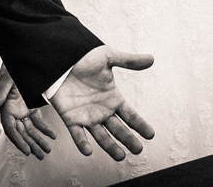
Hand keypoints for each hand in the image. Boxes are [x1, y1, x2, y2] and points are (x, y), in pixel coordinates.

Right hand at [0, 66, 55, 158]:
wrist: (21, 59)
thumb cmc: (11, 67)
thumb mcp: (7, 79)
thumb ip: (0, 93)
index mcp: (6, 108)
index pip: (10, 129)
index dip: (18, 141)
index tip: (26, 151)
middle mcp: (13, 112)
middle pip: (21, 133)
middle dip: (30, 145)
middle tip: (41, 155)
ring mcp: (22, 110)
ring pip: (30, 130)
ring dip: (38, 140)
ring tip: (47, 150)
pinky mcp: (31, 107)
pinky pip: (38, 120)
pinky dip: (45, 128)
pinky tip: (52, 135)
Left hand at [48, 45, 154, 160]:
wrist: (60, 58)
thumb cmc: (84, 56)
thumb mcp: (108, 57)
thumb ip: (129, 61)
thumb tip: (151, 59)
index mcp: (113, 99)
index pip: (130, 116)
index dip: (140, 125)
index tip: (151, 135)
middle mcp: (102, 111)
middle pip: (118, 129)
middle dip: (128, 139)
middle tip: (138, 149)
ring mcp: (87, 116)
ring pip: (101, 136)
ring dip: (110, 146)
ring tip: (120, 156)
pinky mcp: (71, 118)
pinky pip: (77, 134)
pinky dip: (82, 143)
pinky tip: (88, 151)